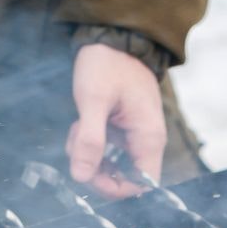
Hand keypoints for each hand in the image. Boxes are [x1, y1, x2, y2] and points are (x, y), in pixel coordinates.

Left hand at [66, 43, 165, 198]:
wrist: (113, 38)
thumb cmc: (108, 65)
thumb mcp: (93, 100)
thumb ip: (89, 140)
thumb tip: (81, 177)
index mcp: (148, 138)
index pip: (141, 185)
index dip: (114, 189)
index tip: (89, 174)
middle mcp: (145, 142)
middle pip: (123, 179)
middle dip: (95, 170)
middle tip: (78, 147)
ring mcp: (133, 137)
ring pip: (110, 166)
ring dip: (88, 155)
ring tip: (78, 127)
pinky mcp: (121, 131)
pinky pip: (105, 151)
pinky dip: (89, 144)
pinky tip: (81, 124)